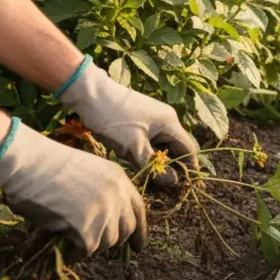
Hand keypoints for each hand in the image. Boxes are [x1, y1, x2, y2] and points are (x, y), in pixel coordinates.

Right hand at [0, 125, 145, 255]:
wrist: (29, 163)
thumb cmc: (47, 166)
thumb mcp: (87, 173)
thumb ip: (102, 193)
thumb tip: (104, 221)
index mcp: (118, 178)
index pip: (138, 209)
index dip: (139, 230)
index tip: (138, 246)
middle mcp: (117, 194)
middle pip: (126, 229)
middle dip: (114, 240)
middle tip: (96, 245)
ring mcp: (105, 210)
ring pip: (107, 242)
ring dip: (91, 245)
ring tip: (72, 238)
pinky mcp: (88, 227)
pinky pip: (87, 250)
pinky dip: (76, 253)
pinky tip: (66, 249)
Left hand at [60, 62, 199, 185]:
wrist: (90, 94)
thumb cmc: (114, 119)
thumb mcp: (134, 147)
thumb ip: (155, 166)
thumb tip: (172, 181)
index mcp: (170, 123)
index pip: (188, 149)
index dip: (189, 168)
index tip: (186, 185)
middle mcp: (166, 119)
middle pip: (175, 147)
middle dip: (170, 165)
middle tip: (160, 184)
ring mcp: (153, 118)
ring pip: (160, 144)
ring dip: (154, 159)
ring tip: (143, 173)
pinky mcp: (140, 119)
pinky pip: (149, 139)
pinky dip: (144, 151)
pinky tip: (131, 158)